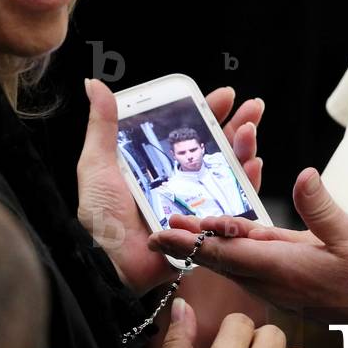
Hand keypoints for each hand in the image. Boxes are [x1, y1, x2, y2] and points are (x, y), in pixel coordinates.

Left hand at [76, 80, 264, 294]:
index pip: (191, 132)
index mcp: (160, 164)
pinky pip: (234, 206)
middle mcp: (182, 181)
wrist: (107, 264)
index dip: (210, 112)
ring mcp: (197, 204)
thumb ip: (102, 124)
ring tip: (250, 133)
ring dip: (245, 149)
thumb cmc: (99, 217)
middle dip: (240, 124)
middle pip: (219, 148)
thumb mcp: (97, 164)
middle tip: (254, 107)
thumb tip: (93, 83)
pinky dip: (248, 185)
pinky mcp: (207, 227)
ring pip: (231, 172)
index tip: (226, 95)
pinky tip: (253, 166)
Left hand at [150, 168, 347, 339]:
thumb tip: (302, 173)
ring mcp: (286, 289)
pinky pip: (258, 269)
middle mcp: (278, 283)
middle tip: (159, 230)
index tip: (161, 233)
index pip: (226, 253)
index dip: (191, 241)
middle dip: (190, 244)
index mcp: (284, 268)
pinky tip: (234, 242)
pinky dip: (238, 253)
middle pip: (224, 261)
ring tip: (187, 232)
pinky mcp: (296, 289)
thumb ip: (322, 207)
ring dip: (211, 249)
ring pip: (239, 265)